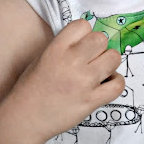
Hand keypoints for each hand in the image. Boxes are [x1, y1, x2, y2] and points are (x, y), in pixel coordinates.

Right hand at [10, 18, 124, 143]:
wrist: (25, 118)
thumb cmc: (31, 88)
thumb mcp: (42, 58)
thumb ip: (64, 46)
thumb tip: (87, 40)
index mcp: (56, 49)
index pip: (83, 25)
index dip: (85, 33)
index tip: (82, 43)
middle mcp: (71, 62)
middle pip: (101, 39)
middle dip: (100, 47)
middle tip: (93, 58)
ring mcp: (83, 82)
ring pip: (114, 58)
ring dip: (110, 63)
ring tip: (101, 71)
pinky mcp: (91, 100)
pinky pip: (118, 84)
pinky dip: (116, 82)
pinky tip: (107, 84)